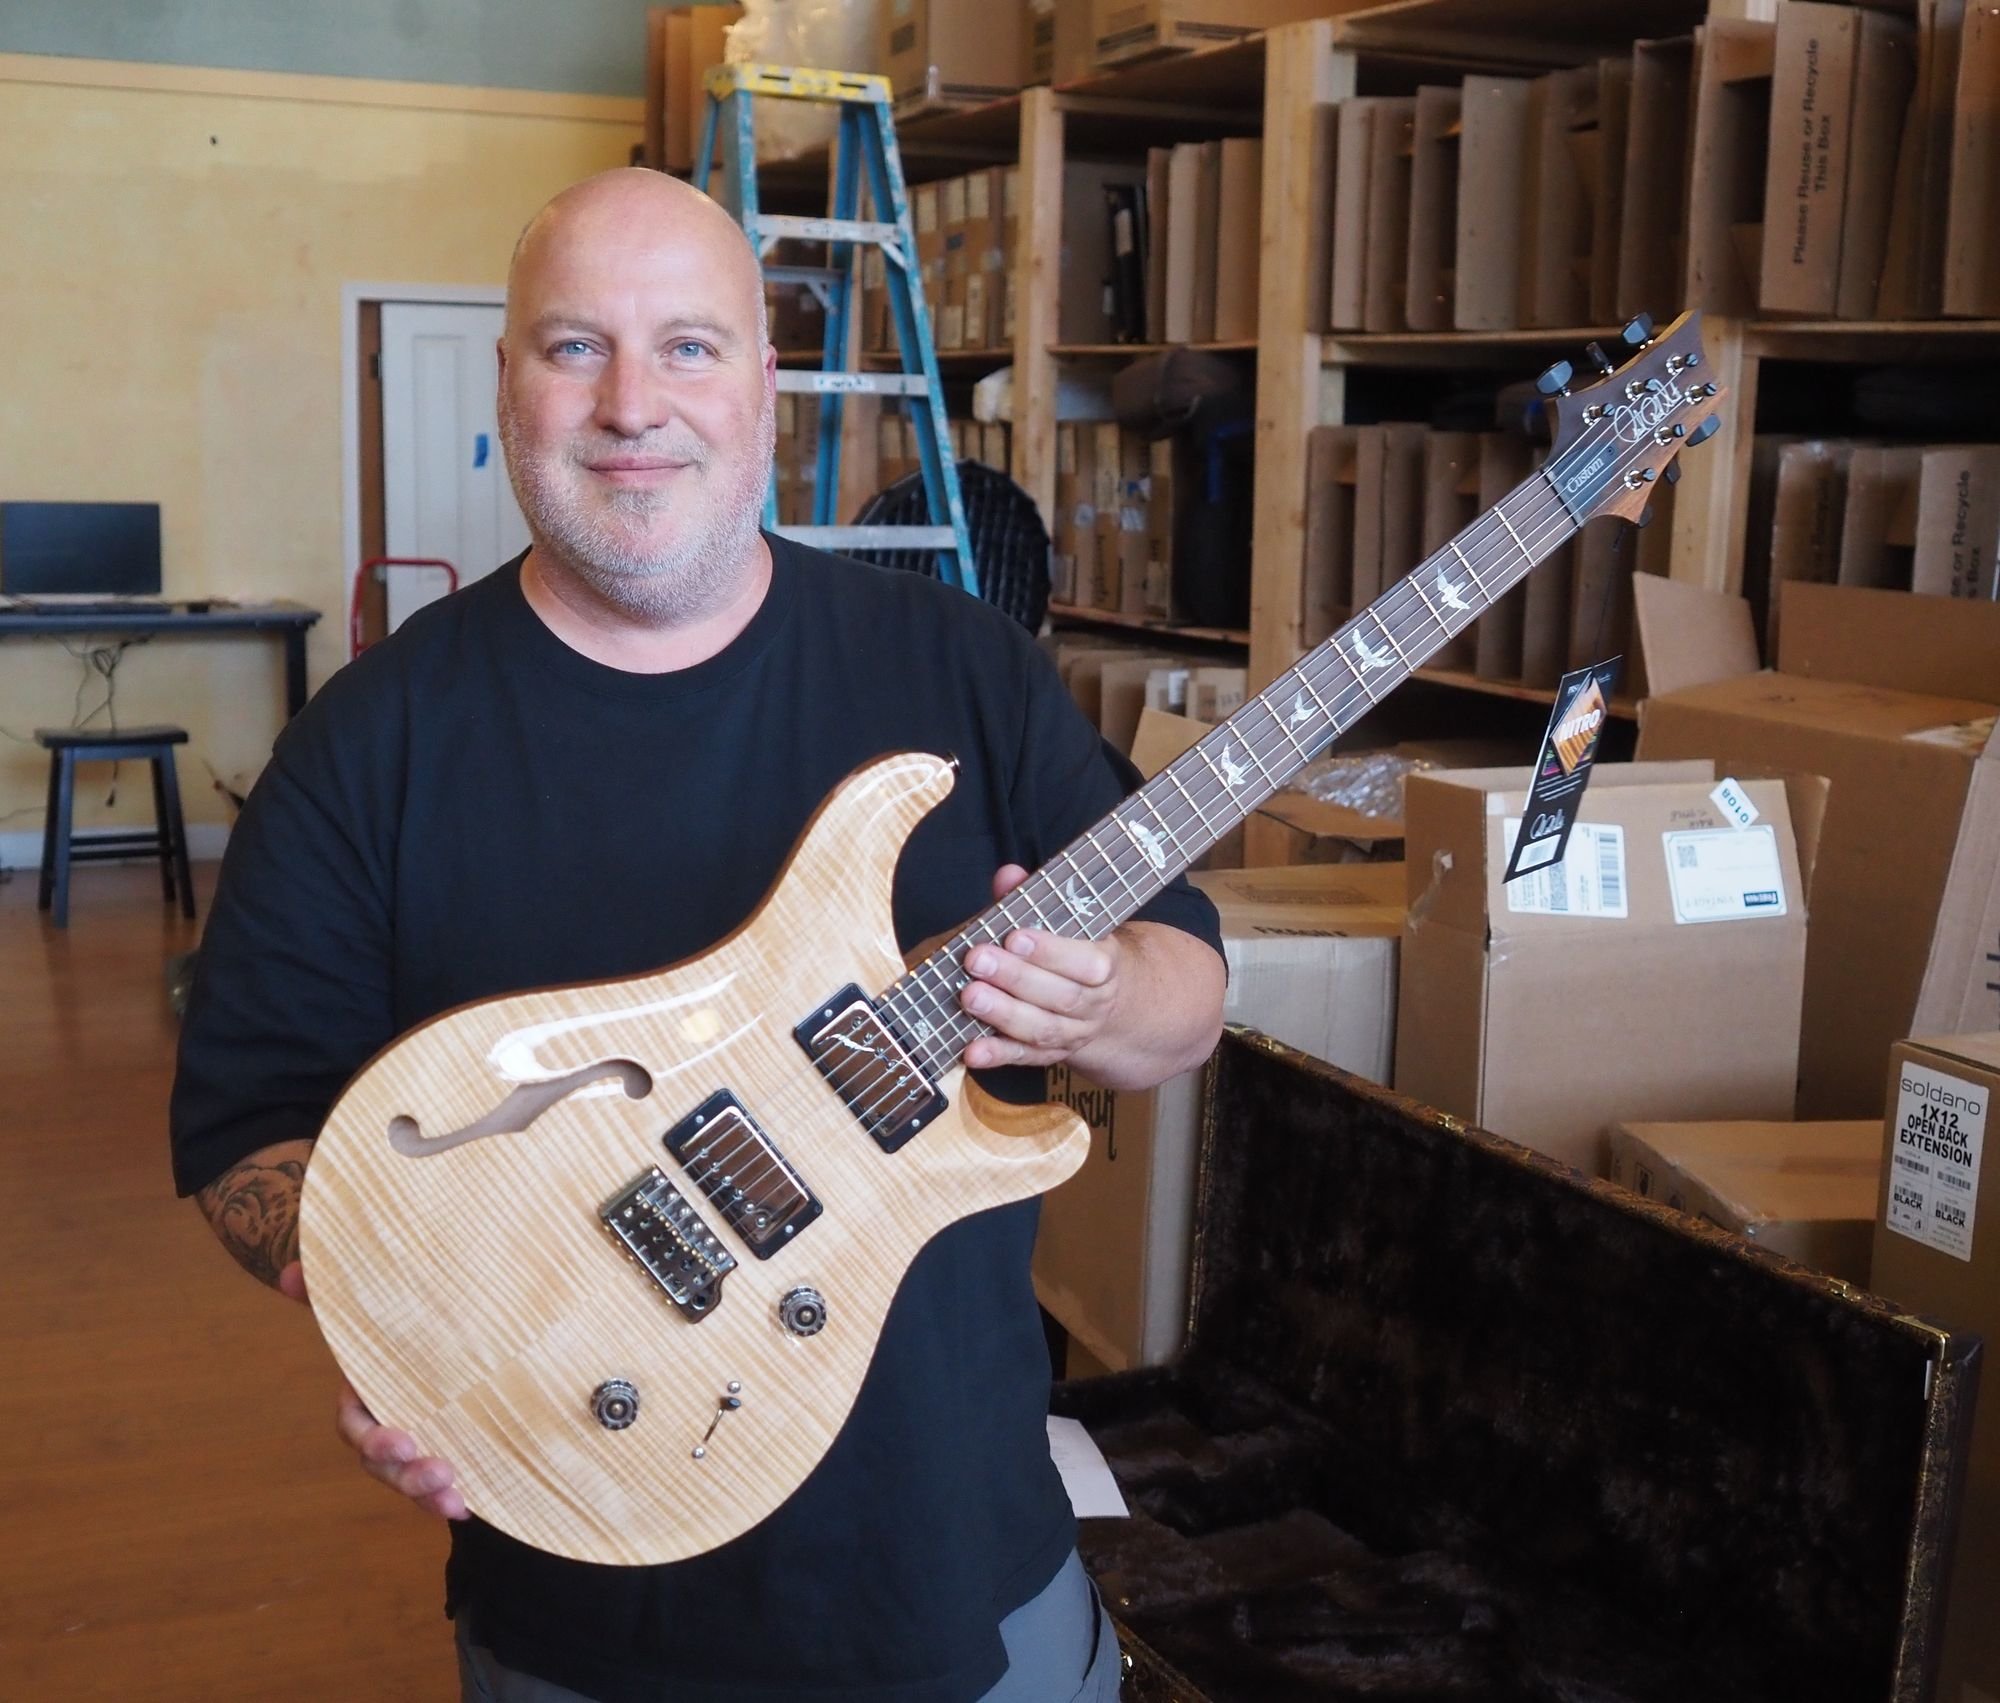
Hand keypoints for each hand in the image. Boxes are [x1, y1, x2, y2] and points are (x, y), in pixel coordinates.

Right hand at [280, 1259, 468, 1521]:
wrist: (448, 1323)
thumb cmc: (402, 1316)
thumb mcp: (376, 1300)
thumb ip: (333, 1292)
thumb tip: (293, 1275)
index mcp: (367, 1392)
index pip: (356, 1425)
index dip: (371, 1438)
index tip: (400, 1441)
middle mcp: (388, 1421)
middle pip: (384, 1462)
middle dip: (406, 1475)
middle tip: (439, 1470)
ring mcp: (419, 1437)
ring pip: (411, 1478)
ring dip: (428, 1493)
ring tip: (455, 1498)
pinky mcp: (450, 1445)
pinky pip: (442, 1482)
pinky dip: (450, 1497)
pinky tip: (471, 1505)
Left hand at [958, 865, 1119, 1069]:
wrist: (1103, 1003)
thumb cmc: (1074, 952)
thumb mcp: (1067, 925)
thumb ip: (1035, 899)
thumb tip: (1008, 876)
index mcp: (1104, 965)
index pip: (1088, 962)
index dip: (1052, 951)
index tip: (1014, 936)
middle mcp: (1093, 1004)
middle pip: (1060, 996)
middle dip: (1016, 978)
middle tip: (976, 960)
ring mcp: (1073, 1034)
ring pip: (1042, 1030)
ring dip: (1004, 1015)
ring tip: (969, 996)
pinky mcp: (1049, 1055)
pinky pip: (1024, 1058)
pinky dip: (998, 1055)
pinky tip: (972, 1050)